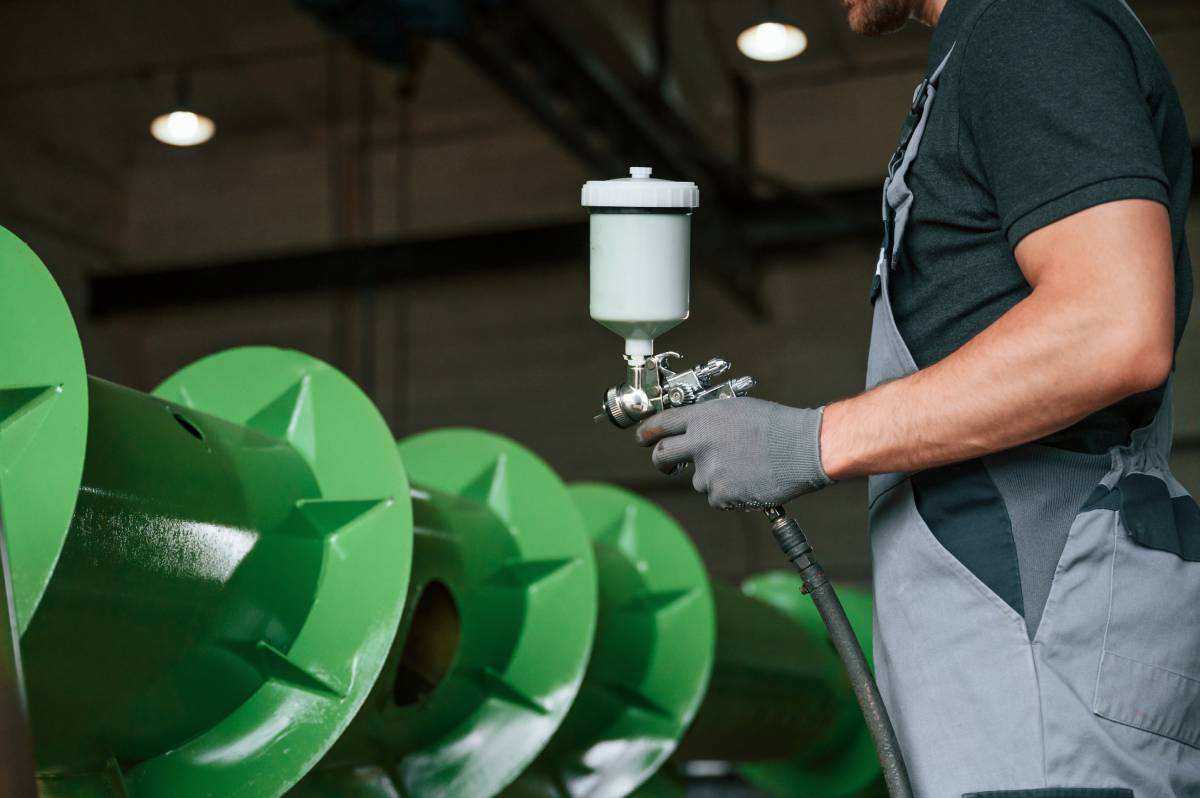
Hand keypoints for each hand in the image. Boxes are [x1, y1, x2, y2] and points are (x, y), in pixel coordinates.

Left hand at [635, 397, 831, 508]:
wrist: (803, 449)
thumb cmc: (776, 426)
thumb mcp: (737, 409)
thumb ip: (710, 420)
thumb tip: (692, 431)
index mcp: (703, 417)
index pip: (661, 424)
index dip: (647, 432)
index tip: (642, 438)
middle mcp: (699, 443)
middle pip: (662, 455)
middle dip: (661, 461)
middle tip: (666, 464)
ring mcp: (708, 470)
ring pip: (698, 479)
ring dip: (714, 477)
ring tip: (744, 466)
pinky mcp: (720, 494)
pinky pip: (716, 497)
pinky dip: (729, 493)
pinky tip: (749, 480)